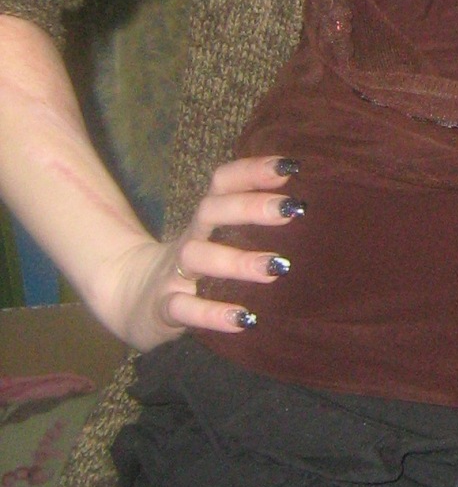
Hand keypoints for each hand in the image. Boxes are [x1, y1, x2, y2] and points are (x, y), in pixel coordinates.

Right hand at [99, 155, 301, 351]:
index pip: (222, 184)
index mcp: (203, 221)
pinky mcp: (162, 309)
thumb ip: (245, 223)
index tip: (290, 167)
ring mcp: (172, 274)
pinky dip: (213, 314)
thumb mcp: (214, 239)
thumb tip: (300, 206)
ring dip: (238, 261)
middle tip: (293, 208)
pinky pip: (183, 309)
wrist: (127, 299)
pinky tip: (244, 320)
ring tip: (278, 267)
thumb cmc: (191, 268)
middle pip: (211, 211)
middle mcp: (189, 240)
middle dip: (251, 206)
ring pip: (197, 257)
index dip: (251, 171)